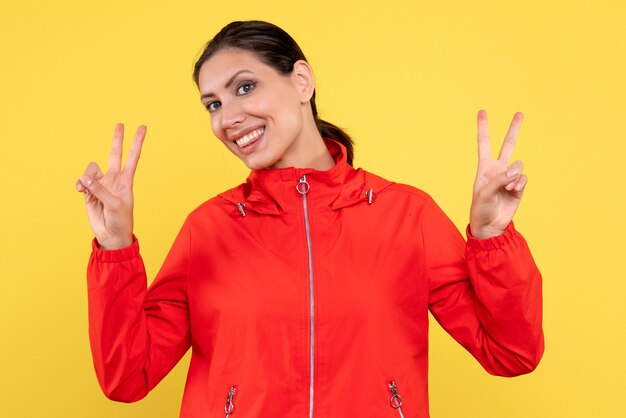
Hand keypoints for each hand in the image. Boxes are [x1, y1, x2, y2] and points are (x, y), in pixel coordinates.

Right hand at [76, 124, 146, 249]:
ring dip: (87, 176)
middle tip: (120, 124)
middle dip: (117, 140)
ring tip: (85, 187)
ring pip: (91, 170)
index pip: (133, 157)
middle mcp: (114, 179)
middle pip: (115, 154)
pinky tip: (79, 190)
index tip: (142, 128)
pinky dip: (79, 184)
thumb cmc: (120, 221)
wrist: (111, 235)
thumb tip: (85, 178)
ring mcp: (101, 185)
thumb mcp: (115, 205)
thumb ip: (100, 190)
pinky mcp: (89, 192)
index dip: (137, 143)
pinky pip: (82, 181)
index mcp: (126, 180)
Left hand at [469, 111, 526, 238]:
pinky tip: (513, 190)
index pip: (484, 143)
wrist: (490, 225)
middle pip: (507, 145)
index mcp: (484, 167)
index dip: (483, 128)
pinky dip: (519, 183)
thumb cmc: (480, 209)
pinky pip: (523, 178)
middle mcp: (498, 169)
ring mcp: (509, 177)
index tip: (482, 111)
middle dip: (514, 129)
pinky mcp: (519, 186)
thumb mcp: (484, 193)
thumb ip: (499, 179)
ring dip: (514, 175)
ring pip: (518, 165)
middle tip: (520, 113)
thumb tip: (516, 171)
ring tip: (507, 187)